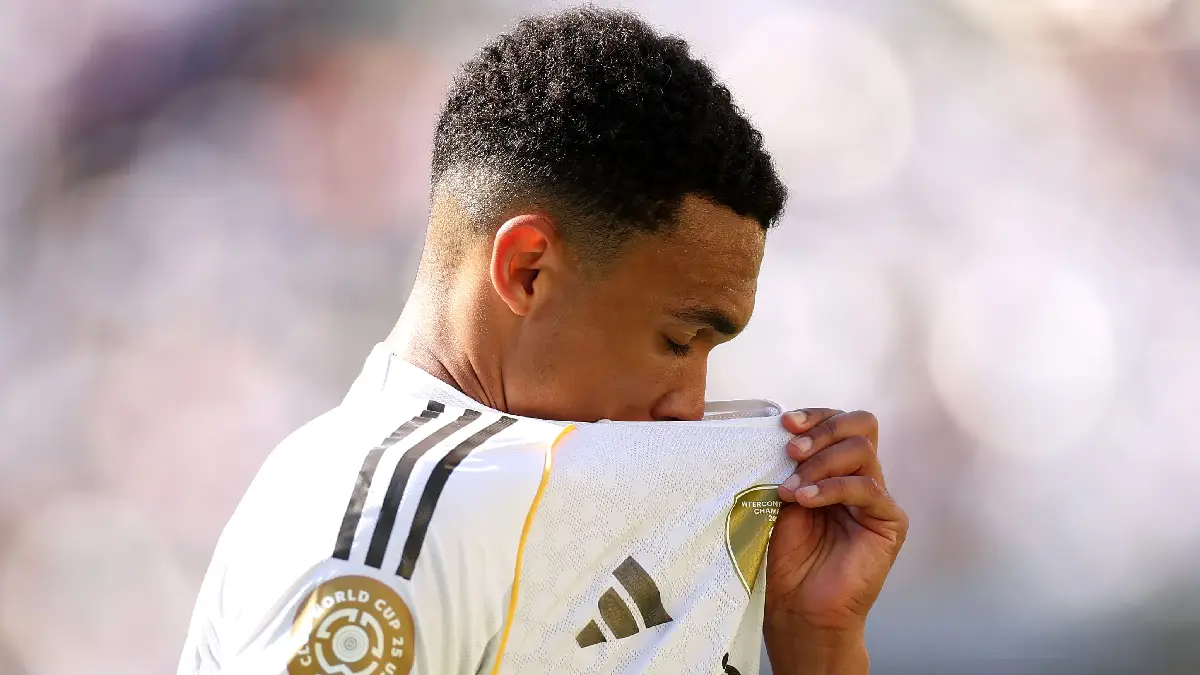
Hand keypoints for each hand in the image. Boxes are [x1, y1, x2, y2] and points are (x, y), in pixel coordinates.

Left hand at [763, 409, 907, 672]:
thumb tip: (781, 430)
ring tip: (792, 488)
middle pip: (860, 425)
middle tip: (791, 450)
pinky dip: (833, 488)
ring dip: (821, 463)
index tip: (785, 423)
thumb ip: (787, 465)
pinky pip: (868, 489)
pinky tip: (806, 500)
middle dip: (822, 430)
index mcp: (835, 468)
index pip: (839, 422)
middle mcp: (859, 477)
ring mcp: (877, 499)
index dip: (815, 416)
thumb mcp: (780, 497)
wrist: (798, 606)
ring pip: (862, 451)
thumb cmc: (786, 556)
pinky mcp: (890, 522)